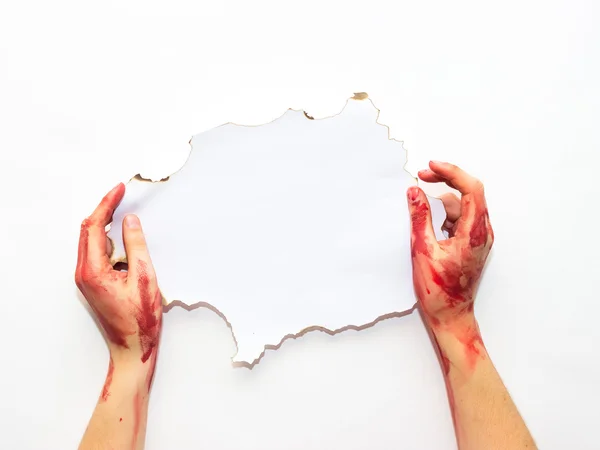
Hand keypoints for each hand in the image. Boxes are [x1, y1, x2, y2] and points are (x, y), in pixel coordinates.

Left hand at [75, 183, 161, 365]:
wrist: (134, 348)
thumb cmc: (140, 319)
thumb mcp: (144, 277)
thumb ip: (136, 246)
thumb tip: (131, 221)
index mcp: (92, 271)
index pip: (93, 227)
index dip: (106, 205)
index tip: (119, 189)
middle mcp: (84, 273)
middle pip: (88, 232)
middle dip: (104, 211)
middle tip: (121, 195)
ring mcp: (87, 279)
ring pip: (93, 242)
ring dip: (107, 227)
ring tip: (126, 215)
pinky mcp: (95, 283)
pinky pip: (99, 254)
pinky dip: (110, 242)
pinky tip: (124, 240)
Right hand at [407, 161, 493, 329]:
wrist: (450, 316)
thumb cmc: (439, 290)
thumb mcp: (423, 250)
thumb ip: (420, 218)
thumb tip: (414, 192)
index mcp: (475, 233)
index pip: (471, 190)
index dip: (452, 172)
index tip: (430, 167)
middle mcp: (482, 233)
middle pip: (468, 194)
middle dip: (444, 181)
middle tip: (420, 177)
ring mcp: (478, 238)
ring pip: (462, 206)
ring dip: (441, 198)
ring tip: (418, 198)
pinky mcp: (470, 244)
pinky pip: (459, 219)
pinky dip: (443, 212)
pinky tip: (426, 217)